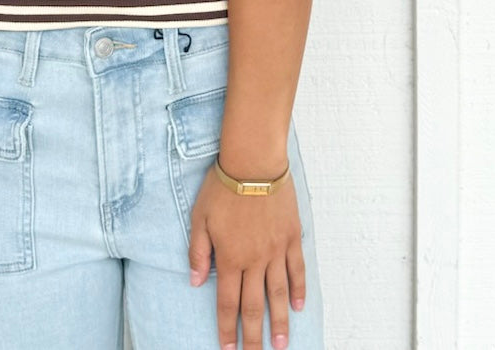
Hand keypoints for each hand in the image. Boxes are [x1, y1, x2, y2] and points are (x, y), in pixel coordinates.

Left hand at [188, 166, 304, 349]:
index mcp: (230, 257)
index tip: (228, 348)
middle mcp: (254, 260)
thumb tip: (195, 281)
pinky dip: (299, 289)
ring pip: (278, 294)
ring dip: (279, 322)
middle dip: (254, 336)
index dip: (227, 328)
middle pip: (255, 306)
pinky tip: (298, 306)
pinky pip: (297, 269)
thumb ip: (198, 252)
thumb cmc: (223, 187)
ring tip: (280, 344)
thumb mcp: (199, 218)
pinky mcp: (291, 237)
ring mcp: (276, 250)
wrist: (254, 162)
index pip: (227, 302)